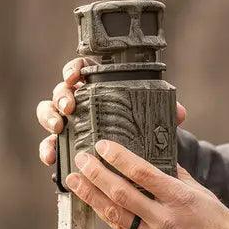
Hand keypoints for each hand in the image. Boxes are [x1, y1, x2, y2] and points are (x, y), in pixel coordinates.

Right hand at [37, 56, 186, 166]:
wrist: (131, 158)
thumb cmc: (137, 128)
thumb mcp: (150, 118)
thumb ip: (164, 112)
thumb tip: (180, 113)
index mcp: (96, 87)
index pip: (79, 70)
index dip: (73, 70)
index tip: (75, 77)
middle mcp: (78, 102)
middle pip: (60, 91)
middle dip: (61, 97)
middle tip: (70, 107)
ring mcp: (67, 123)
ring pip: (48, 114)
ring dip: (49, 118)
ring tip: (59, 128)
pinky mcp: (63, 145)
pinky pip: (49, 145)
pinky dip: (48, 150)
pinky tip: (52, 158)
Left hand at [64, 140, 228, 228]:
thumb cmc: (221, 226)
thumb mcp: (202, 194)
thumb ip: (177, 178)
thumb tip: (156, 161)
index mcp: (180, 198)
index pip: (142, 172)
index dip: (118, 157)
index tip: (102, 145)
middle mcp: (164, 218)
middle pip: (121, 192)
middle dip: (96, 174)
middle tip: (79, 159)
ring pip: (115, 215)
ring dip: (91, 196)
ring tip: (75, 181)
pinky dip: (107, 215)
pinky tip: (94, 204)